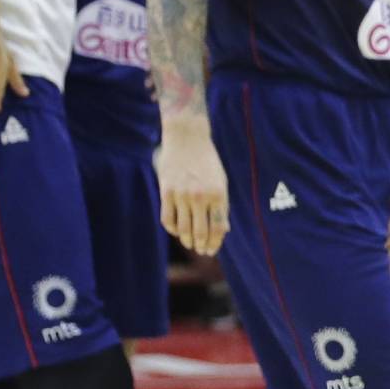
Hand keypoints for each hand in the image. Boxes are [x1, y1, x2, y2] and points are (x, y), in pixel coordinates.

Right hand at [156, 113, 230, 255]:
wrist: (187, 138)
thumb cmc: (207, 162)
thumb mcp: (221, 181)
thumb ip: (222, 206)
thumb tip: (223, 230)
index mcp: (218, 194)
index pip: (218, 228)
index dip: (215, 243)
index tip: (212, 250)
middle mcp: (200, 196)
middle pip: (201, 232)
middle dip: (201, 246)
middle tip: (201, 250)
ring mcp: (182, 194)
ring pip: (183, 229)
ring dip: (187, 241)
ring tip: (190, 243)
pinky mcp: (166, 192)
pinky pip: (168, 219)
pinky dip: (173, 229)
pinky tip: (177, 230)